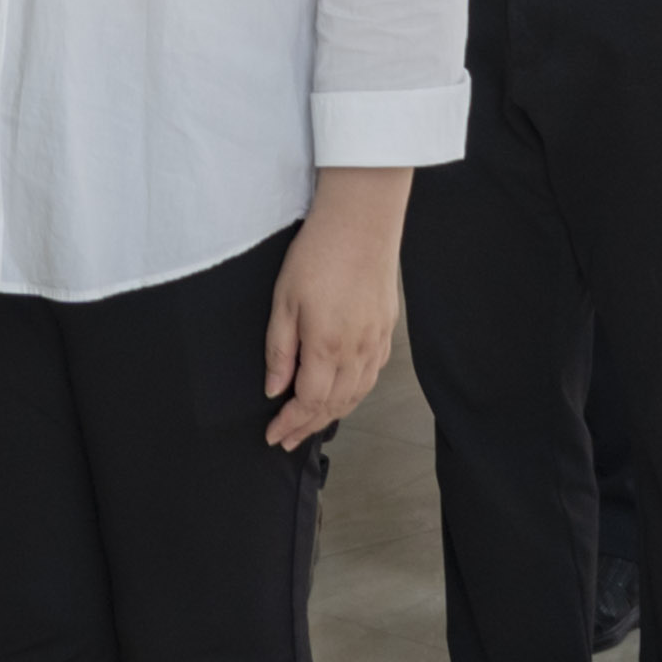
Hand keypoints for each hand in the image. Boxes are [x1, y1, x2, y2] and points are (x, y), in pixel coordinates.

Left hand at [261, 198, 398, 447]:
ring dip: (333, 414)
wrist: (362, 222)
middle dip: (309, 426)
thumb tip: (275, 390)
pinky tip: (343, 394)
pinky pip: (372, 375)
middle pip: (335, 405)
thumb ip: (280, 351)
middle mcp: (357, 352)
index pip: (310, 402)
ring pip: (357, 394)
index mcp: (327, 347)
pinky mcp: (387, 330)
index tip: (274, 435)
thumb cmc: (318, 255)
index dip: (291, 423)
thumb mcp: (284, 301)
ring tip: (311, 424)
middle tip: (288, 439)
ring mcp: (376, 342)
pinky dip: (355, 394)